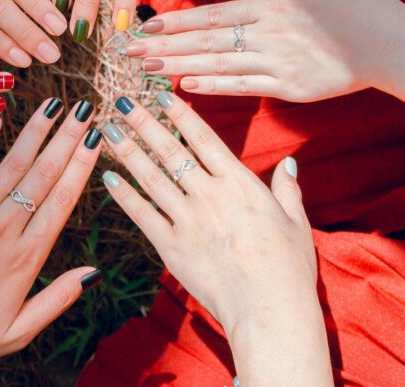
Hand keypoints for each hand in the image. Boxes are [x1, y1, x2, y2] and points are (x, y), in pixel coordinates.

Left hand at [0, 100, 102, 383]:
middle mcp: (1, 230)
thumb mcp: (17, 332)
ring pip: (10, 164)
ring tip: (54, 104)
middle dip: (67, 138)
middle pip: (42, 174)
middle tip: (85, 108)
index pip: (62, 201)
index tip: (97, 138)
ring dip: (34, 131)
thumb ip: (57, 299)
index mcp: (24, 259)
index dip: (82, 166)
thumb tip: (94, 273)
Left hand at [100, 93, 330, 383]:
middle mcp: (210, 195)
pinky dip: (124, 195)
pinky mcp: (172, 247)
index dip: (180, 114)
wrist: (270, 310)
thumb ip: (287, 189)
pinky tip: (109, 178)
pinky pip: (142, 215)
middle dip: (145, 123)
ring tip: (109, 130)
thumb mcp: (296, 222)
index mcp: (240, 184)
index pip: (203, 138)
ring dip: (127, 151)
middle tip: (123, 100)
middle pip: (170, 150)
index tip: (162, 94)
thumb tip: (289, 163)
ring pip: (151, 177)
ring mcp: (188, 220)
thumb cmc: (288, 269)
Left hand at [126, 0, 404, 100]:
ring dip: (177, 67)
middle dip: (162, 46)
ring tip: (143, 71)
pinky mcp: (290, 87)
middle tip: (124, 53)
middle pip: (205, 40)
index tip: (143, 26)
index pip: (212, 14)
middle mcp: (269, 32)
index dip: (174, 22)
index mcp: (274, 4)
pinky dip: (213, 87)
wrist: (396, 45)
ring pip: (218, 65)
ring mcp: (278, 62)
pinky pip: (244, 86)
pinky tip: (185, 87)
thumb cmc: (366, 8)